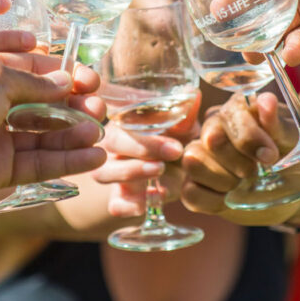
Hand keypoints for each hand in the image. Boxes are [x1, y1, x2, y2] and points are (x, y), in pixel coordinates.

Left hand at [0, 49, 106, 208]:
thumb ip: (33, 82)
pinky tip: (94, 156)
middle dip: (74, 105)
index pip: (32, 70)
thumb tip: (66, 81)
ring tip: (101, 131)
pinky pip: (39, 164)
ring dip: (74, 133)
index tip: (91, 78)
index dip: (63, 74)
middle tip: (100, 107)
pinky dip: (67, 160)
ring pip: (44, 135)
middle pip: (43, 104)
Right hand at [92, 93, 200, 216]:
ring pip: (105, 172)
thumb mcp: (182, 129)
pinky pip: (115, 204)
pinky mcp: (118, 199)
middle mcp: (111, 146)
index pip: (123, 119)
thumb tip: (194, 95)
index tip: (175, 142)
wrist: (175, 175)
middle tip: (174, 151)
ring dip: (132, 171)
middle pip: (112, 142)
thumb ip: (185, 116)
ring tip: (159, 171)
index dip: (145, 126)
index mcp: (123, 123)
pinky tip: (149, 202)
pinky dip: (129, 205)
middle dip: (142, 147)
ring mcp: (111, 173)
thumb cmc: (174, 142)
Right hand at [180, 92, 299, 225]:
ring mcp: (200, 155)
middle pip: (211, 140)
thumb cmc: (293, 155)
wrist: (293, 186)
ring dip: (224, 180)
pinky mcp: (194, 183)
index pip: (230, 116)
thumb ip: (277, 124)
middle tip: (255, 171)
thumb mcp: (294, 142)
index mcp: (237, 109)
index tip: (270, 157)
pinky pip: (190, 192)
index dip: (249, 138)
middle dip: (238, 162)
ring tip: (241, 183)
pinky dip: (214, 200)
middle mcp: (213, 127)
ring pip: (193, 162)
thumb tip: (265, 101)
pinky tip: (230, 198)